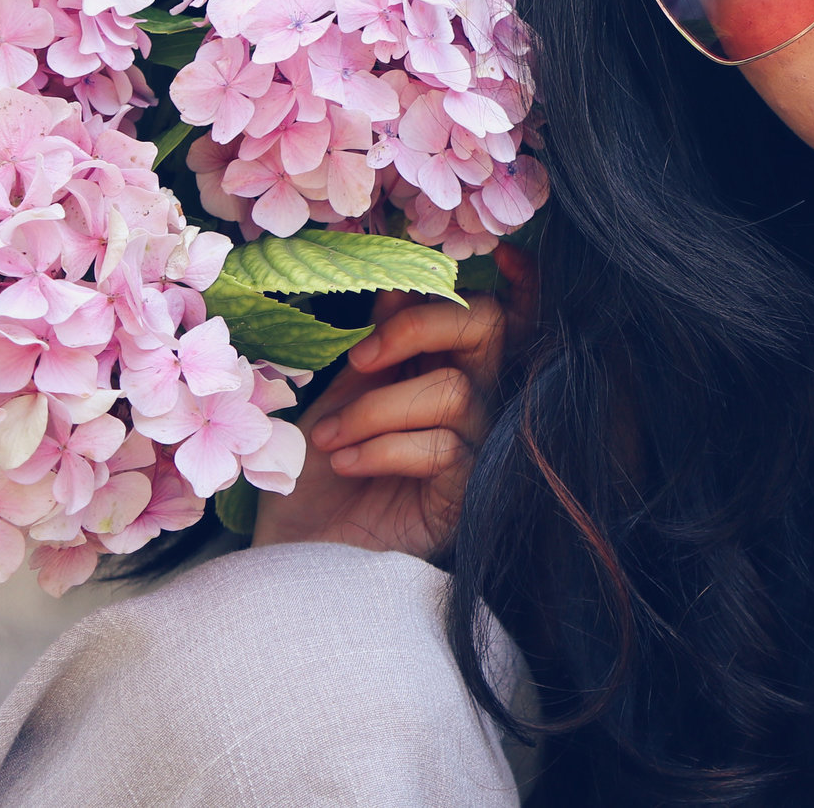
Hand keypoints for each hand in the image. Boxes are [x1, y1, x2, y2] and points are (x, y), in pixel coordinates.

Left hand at [249, 243, 532, 558]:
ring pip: (456, 392)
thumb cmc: (312, 479)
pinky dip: (382, 447)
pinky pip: (444, 448)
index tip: (506, 255)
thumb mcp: (338, 398)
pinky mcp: (469, 498)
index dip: (520, 282)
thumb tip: (399, 289)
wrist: (293, 557)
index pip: (497, 314)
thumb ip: (378, 349)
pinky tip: (347, 464)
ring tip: (330, 438)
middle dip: (424, 327)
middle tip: (363, 358)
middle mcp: (472, 403)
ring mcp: (477, 451)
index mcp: (444, 367)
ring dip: (377, 409)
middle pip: (491, 329)